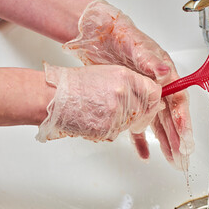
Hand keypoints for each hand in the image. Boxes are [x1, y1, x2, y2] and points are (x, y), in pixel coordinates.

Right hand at [36, 62, 163, 159]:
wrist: (53, 98)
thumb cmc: (77, 85)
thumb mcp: (109, 74)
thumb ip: (133, 84)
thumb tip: (153, 98)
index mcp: (125, 77)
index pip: (154, 92)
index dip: (154, 100)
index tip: (152, 104)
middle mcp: (123, 94)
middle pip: (145, 111)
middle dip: (139, 114)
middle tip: (121, 110)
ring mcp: (116, 114)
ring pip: (131, 124)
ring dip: (122, 122)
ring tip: (101, 111)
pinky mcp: (107, 130)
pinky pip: (117, 133)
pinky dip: (109, 129)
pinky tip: (96, 119)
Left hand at [62, 0, 193, 169]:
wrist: (99, 36)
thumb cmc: (121, 37)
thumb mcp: (135, 47)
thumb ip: (151, 61)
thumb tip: (166, 72)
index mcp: (164, 74)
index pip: (178, 102)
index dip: (183, 122)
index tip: (185, 140)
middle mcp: (158, 87)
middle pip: (171, 117)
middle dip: (177, 138)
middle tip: (182, 158)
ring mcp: (144, 95)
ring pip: (157, 123)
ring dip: (165, 141)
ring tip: (173, 159)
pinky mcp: (131, 102)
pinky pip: (138, 124)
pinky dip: (141, 139)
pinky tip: (145, 152)